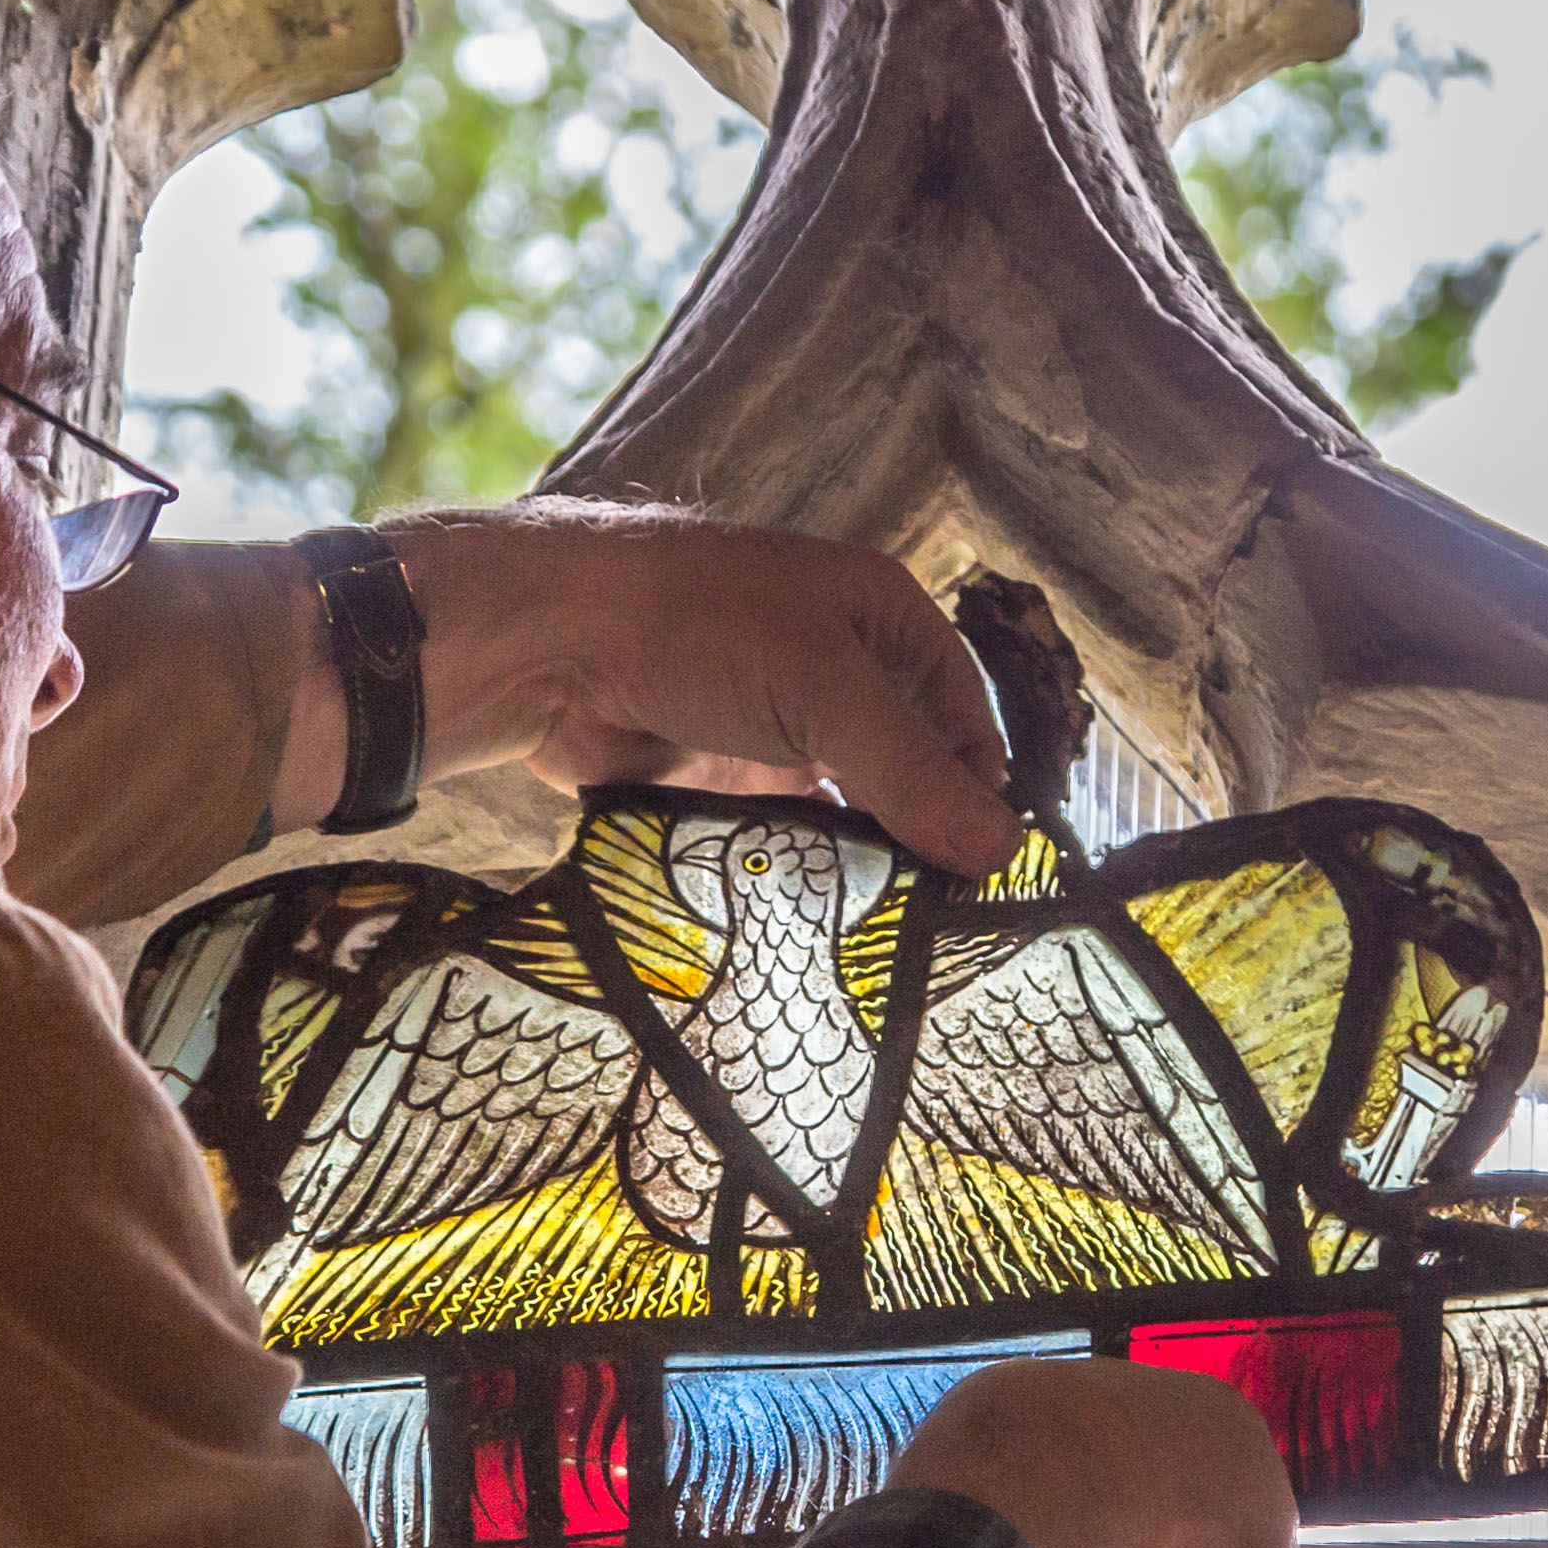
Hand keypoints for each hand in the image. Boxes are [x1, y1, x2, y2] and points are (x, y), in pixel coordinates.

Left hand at [281, 503, 1029, 875]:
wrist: (545, 646)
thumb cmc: (697, 630)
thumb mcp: (827, 694)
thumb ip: (914, 776)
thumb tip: (1003, 853)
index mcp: (877, 615)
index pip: (961, 708)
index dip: (981, 781)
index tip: (996, 866)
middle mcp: (833, 665)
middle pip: (907, 760)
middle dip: (926, 828)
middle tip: (953, 916)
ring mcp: (774, 720)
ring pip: (846, 802)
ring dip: (867, 857)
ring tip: (898, 932)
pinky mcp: (721, 771)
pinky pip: (784, 829)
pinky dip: (806, 867)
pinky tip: (826, 918)